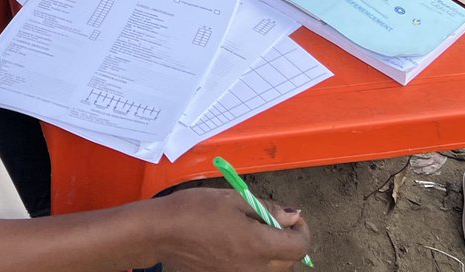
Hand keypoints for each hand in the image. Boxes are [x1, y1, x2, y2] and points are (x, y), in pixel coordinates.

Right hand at [154, 188, 309, 270]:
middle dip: (287, 242)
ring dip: (272, 255)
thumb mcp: (234, 200)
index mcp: (258, 246)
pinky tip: (237, 248)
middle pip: (288, 263)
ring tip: (252, 234)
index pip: (299, 247)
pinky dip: (254, 264)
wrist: (163, 233)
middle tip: (270, 222)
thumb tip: (293, 216)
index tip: (290, 217)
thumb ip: (267, 209)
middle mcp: (254, 270)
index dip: (301, 230)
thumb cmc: (197, 209)